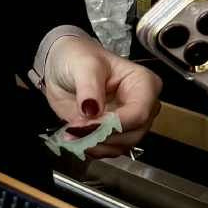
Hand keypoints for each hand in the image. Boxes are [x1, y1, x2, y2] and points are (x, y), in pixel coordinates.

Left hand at [43, 33, 162, 158]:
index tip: (85, 125)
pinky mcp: (115, 133)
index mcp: (144, 83)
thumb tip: (91, 110)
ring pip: (122, 146)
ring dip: (96, 145)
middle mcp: (143, 105)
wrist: (63, 66)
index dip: (112, 124)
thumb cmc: (79, 57)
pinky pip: (109, 150)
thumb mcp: (83, 65)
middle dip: (102, 136)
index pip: (138, 113)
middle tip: (74, 130)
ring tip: (72, 134)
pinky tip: (76, 138)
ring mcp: (130, 122)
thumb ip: (88, 87)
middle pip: (132, 134)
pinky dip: (92, 148)